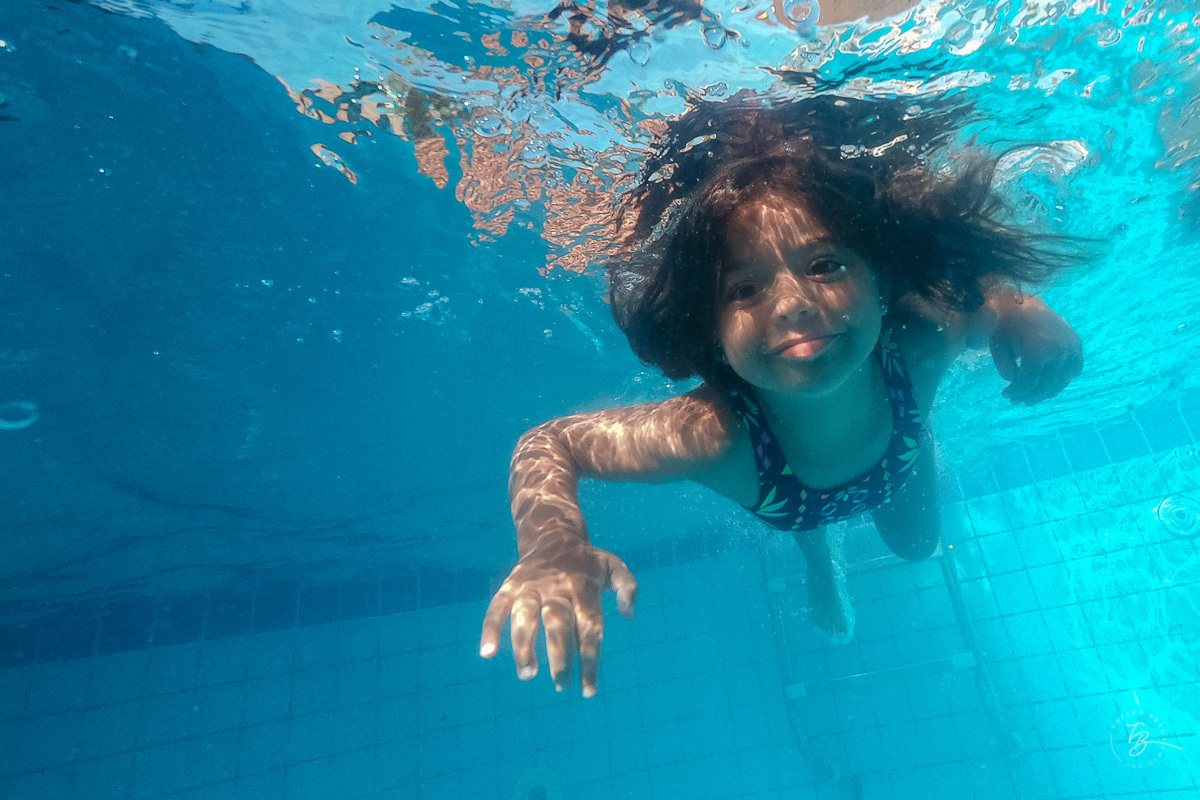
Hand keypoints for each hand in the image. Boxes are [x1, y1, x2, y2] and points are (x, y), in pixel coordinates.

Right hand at [479, 537, 637, 697]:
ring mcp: (530, 588)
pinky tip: (487, 653)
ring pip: (525, 617)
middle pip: (558, 624)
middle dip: (559, 657)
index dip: (589, 660)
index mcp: (583, 586)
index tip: (588, 690)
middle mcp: (556, 588)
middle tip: (561, 684)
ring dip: (524, 647)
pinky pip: (496, 608)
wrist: (551, 534)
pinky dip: (490, 629)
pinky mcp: (510, 587)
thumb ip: (627, 586)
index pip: (589, 627)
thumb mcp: (612, 565)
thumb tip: (628, 614)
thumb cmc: (586, 562)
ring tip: (528, 674)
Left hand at [989, 297, 1082, 404]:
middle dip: (1029, 395)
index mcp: (1038, 351)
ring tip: (1030, 397)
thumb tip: (1013, 381)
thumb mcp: (997, 344)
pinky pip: (1072, 371)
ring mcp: (1070, 349)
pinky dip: (1061, 380)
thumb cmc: (1009, 325)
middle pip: (1045, 385)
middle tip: (1017, 400)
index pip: (1028, 382)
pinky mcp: (1076, 346)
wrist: (1028, 304)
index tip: (1005, 394)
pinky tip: (1046, 383)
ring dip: (1044, 393)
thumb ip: (1003, 366)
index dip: (1016, 391)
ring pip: (1060, 381)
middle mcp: (1058, 351)